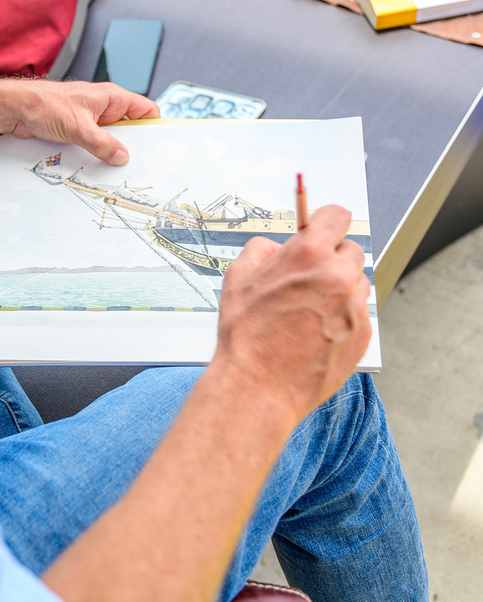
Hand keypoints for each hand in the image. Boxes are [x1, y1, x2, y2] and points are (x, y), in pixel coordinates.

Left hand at [0, 78, 159, 165]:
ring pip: (111, 139)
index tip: (160, 145)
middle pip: (130, 128)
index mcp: (111, 98)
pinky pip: (95, 145)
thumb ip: (103, 143)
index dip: (155, 126)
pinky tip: (98, 167)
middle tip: (138, 164)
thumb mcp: (78, 127)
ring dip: (112, 152)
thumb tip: (122, 156)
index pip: (145, 110)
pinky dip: (97, 155)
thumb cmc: (43, 104)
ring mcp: (91, 120)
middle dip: (133, 145)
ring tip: (117, 169)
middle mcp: (104, 107)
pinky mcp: (78, 130)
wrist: (14, 108)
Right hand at [211, 205, 371, 425]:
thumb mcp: (238, 277)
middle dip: (332, 259)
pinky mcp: (363, 334)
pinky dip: (344, 316)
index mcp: (310, 254)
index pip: (337, 215)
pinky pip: (360, 313)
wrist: (258, 386)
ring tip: (311, 309)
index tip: (323, 228)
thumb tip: (277, 247)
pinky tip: (317, 330)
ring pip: (358, 283)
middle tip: (310, 278)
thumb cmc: (247, 337)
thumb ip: (262, 249)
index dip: (326, 221)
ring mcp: (355, 307)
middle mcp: (338, 277)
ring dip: (341, 288)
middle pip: (351, 250)